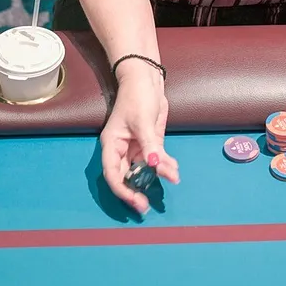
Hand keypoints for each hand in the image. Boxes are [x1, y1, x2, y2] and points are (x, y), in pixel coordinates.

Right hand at [100, 65, 177, 213]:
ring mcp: (136, 148)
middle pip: (127, 177)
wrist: (147, 79)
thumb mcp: (142, 122)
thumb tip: (155, 166)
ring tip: (172, 178)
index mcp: (111, 145)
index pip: (113, 174)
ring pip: (145, 170)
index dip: (122, 190)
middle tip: (148, 205)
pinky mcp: (150, 143)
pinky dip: (165, 165)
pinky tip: (174, 169)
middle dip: (137, 190)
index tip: (135, 200)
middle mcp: (122, 150)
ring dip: (157, 176)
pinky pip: (157, 159)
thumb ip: (149, 146)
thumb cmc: (137, 97)